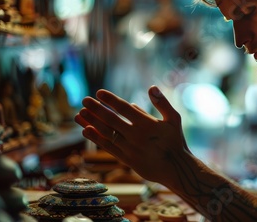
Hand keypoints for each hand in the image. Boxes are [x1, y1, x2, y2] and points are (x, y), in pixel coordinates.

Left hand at [75, 86, 189, 184]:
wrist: (176, 169)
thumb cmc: (175, 141)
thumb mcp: (174, 119)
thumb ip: (162, 103)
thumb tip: (151, 87)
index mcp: (147, 123)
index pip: (124, 108)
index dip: (110, 100)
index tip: (99, 92)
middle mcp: (136, 135)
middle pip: (111, 119)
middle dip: (96, 108)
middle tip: (84, 99)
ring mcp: (130, 148)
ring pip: (107, 133)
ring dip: (91, 122)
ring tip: (79, 113)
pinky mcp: (127, 160)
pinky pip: (108, 147)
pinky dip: (96, 138)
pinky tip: (86, 130)